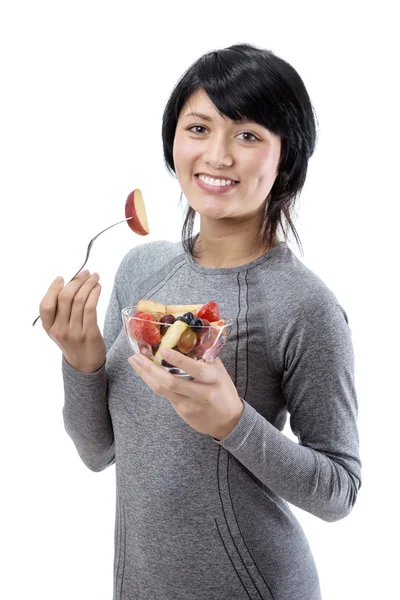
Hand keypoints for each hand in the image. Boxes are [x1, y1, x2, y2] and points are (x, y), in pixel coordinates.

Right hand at [39, 270, 105, 372]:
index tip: (63, 278)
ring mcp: (74, 332)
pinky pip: (90, 308)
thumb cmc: (73, 342)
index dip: (53, 288)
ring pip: (79, 300)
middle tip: (86, 273)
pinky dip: (94, 294)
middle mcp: (59, 329)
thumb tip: (69, 283)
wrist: (85, 365)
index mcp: (48, 327)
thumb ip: (59, 311)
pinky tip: (98, 288)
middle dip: (76, 281)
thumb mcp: (58, 329)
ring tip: (95, 277)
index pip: (45, 305)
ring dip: (88, 284)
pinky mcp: (89, 333)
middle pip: (65, 298)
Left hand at [128, 349, 243, 439]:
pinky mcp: (182, 412)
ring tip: (135, 361)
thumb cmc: (223, 391)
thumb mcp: (220, 371)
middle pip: (171, 382)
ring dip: (146, 375)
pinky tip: (145, 373)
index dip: (179, 360)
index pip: (196, 369)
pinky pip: (165, 395)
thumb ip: (206, 356)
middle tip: (137, 356)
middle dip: (151, 369)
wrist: (228, 422)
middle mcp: (201, 393)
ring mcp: (189, 404)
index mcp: (213, 379)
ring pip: (163, 390)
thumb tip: (191, 337)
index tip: (164, 350)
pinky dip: (154, 382)